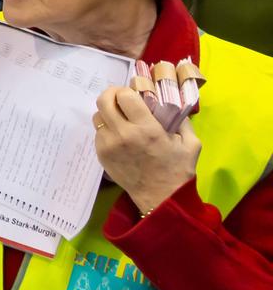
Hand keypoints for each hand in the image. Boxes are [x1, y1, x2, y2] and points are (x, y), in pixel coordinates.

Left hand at [95, 86, 200, 213]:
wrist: (162, 198)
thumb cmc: (178, 170)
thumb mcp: (191, 143)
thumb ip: (182, 120)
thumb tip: (171, 102)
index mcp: (146, 129)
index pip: (124, 96)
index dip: (126, 91)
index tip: (133, 94)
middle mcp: (123, 135)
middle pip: (103, 101)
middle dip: (111, 95)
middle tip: (120, 99)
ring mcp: (109, 145)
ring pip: (98, 116)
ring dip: (108, 113)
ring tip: (120, 118)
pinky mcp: (101, 155)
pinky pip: (98, 133)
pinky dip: (107, 129)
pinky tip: (119, 135)